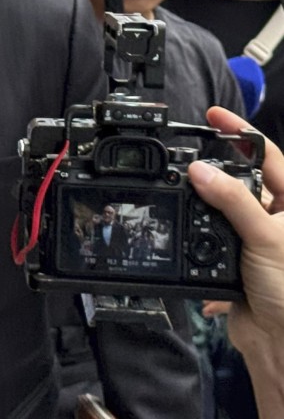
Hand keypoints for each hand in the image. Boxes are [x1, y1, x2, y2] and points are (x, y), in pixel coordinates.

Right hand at [187, 106, 283, 412]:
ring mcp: (254, 237)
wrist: (280, 339)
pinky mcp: (233, 258)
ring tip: (180, 187)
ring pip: (220, 206)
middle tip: (187, 149)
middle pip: (240, 178)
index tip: (213, 115)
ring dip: (201, 202)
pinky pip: (207, 235)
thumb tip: (200, 171)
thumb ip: (231, 200)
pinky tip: (184, 227)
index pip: (267, 155)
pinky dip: (194, 232)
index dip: (240, 133)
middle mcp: (276, 217)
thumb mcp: (265, 236)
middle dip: (214, 165)